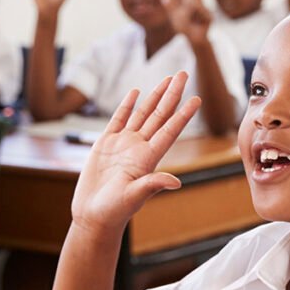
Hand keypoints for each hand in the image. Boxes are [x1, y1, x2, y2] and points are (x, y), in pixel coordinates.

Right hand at [70, 72, 201, 232]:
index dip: (182, 114)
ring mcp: (123, 145)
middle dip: (172, 94)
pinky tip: (136, 92)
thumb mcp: (133, 197)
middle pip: (159, 115)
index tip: (196, 99)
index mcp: (148, 159)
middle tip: (183, 73)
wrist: (93, 216)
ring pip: (142, 114)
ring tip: (167, 79)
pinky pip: (119, 119)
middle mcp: (139, 148)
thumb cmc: (114, 211)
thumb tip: (176, 181)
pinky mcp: (106, 144)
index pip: (169, 131)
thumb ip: (152, 185)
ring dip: (154, 96)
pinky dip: (127, 105)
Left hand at [161, 0, 212, 44]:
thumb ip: (171, 7)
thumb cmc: (186, 26)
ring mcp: (205, 10)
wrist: (196, 39)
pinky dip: (194, 14)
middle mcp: (199, 2)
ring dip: (191, 3)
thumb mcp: (175, 15)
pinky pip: (200, 14)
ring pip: (195, 2)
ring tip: (189, 4)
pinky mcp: (208, 18)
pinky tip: (193, 18)